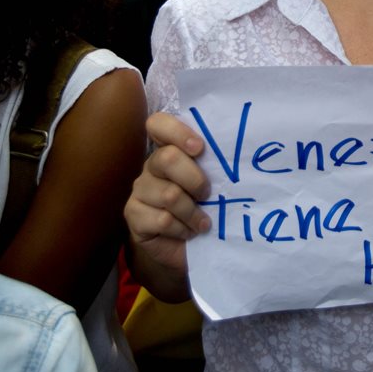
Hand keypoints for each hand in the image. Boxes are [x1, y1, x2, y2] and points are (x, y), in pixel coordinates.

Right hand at [123, 112, 210, 274]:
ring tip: (202, 222)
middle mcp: (151, 166)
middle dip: (195, 179)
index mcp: (170, 150)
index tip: (200, 148)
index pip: (158, 124)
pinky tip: (187, 232)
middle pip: (167, 158)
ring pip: (169, 195)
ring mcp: (139, 190)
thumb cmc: (206, 209)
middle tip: (207, 195)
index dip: (177, 132)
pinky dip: (182, 229)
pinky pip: (163, 220)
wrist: (191, 247)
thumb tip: (240, 153)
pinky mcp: (133, 215)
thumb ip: (214, 165)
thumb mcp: (214, 184)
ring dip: (193, 213)